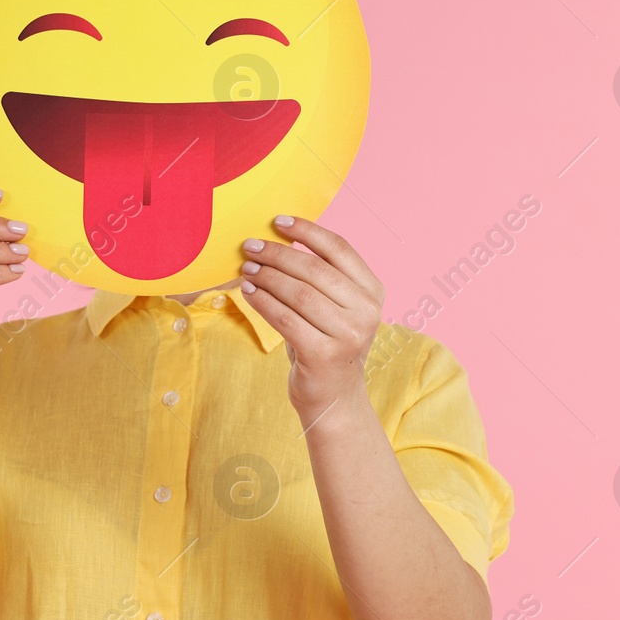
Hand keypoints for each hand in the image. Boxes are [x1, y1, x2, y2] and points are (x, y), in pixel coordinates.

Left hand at [238, 216, 383, 420]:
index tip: (278, 222)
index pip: (340, 249)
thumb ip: (322, 277)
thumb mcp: (337, 308)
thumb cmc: (328, 344)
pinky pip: (285, 318)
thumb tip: (279, 241)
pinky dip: (263, 302)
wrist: (334, 397)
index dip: (307, 231)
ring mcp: (348, 334)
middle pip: (315, 269)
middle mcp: (367, 311)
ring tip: (247, 269)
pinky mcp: (324, 354)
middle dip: (277, 254)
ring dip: (267, 277)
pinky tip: (249, 293)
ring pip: (298, 293)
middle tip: (250, 246)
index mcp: (373, 292)